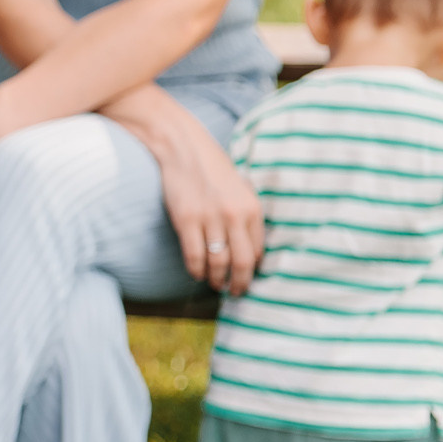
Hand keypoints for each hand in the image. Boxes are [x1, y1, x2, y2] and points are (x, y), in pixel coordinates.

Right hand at [152, 117, 264, 293]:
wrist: (183, 149)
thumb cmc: (212, 169)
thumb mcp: (240, 190)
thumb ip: (246, 216)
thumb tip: (249, 248)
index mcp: (252, 208)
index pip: (259, 251)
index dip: (254, 270)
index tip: (248, 278)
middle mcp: (234, 216)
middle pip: (242, 262)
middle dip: (240, 283)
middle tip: (236, 293)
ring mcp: (209, 218)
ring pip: (218, 263)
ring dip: (217, 279)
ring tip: (215, 285)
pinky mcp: (186, 220)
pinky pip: (194, 256)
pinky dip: (196, 270)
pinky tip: (197, 273)